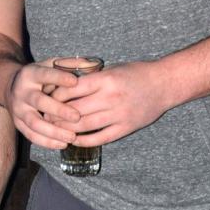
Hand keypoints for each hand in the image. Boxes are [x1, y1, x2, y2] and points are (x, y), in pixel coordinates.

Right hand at [2, 58, 82, 148]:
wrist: (10, 86)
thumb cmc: (37, 76)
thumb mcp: (48, 64)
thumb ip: (67, 64)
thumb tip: (91, 62)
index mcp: (30, 74)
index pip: (44, 74)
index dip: (59, 78)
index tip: (75, 81)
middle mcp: (22, 91)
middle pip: (39, 101)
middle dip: (58, 110)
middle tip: (77, 116)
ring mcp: (18, 109)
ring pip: (34, 123)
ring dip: (53, 131)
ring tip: (72, 137)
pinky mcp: (18, 123)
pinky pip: (31, 135)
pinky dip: (47, 142)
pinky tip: (63, 143)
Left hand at [48, 60, 169, 145]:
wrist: (164, 84)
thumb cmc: (136, 72)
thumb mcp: (111, 69)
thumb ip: (91, 78)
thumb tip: (65, 86)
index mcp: (104, 80)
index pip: (71, 89)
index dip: (56, 95)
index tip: (46, 97)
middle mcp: (110, 98)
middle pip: (75, 110)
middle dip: (56, 114)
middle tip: (44, 115)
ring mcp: (118, 115)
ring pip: (85, 126)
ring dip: (67, 129)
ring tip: (55, 128)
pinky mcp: (126, 128)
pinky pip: (100, 138)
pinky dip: (84, 140)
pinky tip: (74, 139)